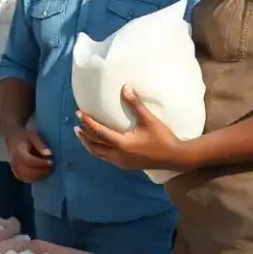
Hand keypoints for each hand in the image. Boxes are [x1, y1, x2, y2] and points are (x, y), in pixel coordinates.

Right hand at [5, 127, 53, 182]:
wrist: (12, 137)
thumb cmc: (24, 136)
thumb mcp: (33, 135)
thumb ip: (40, 144)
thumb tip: (49, 154)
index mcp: (18, 151)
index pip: (29, 161)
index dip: (41, 163)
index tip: (51, 162)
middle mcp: (15, 161)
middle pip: (28, 172)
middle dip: (41, 171)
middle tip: (51, 168)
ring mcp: (14, 168)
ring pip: (27, 178)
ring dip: (39, 176)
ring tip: (47, 171)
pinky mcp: (15, 172)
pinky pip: (25, 179)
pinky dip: (33, 179)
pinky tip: (40, 175)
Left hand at [75, 86, 190, 171]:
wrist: (176, 158)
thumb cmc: (163, 138)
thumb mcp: (149, 120)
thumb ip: (135, 104)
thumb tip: (125, 88)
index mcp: (122, 144)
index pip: (98, 132)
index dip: (87, 122)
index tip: (79, 113)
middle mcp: (118, 155)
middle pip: (94, 146)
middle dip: (84, 135)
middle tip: (76, 124)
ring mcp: (121, 162)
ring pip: (99, 154)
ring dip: (89, 144)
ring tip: (81, 135)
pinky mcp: (126, 165)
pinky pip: (106, 158)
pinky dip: (98, 150)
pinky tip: (99, 144)